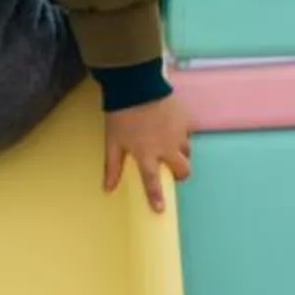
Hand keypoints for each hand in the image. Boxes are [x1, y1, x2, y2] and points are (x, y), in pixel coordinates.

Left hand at [103, 92, 193, 213]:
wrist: (137, 85)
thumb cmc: (121, 114)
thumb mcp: (112, 141)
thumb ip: (112, 165)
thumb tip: (107, 188)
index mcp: (147, 155)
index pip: (153, 182)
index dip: (156, 197)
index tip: (160, 209)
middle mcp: (167, 147)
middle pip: (183, 170)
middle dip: (180, 174)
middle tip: (172, 171)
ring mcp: (178, 133)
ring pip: (187, 151)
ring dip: (180, 154)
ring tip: (170, 147)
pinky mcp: (184, 119)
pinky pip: (187, 133)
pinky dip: (181, 135)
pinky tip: (171, 129)